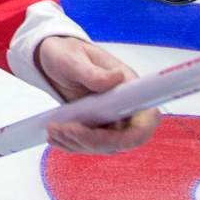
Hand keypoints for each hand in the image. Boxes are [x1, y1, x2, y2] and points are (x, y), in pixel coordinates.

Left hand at [35, 36, 159, 153]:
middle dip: (94, 141)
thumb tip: (115, 78)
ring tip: (53, 130)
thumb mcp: (73, 58)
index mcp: (129, 87)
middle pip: (124, 139)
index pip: (147, 119)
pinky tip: (54, 137)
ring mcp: (110, 118)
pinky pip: (90, 144)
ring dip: (78, 144)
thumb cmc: (67, 53)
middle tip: (65, 130)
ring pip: (105, 146)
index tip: (101, 134)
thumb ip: (92, 71)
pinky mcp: (95, 126)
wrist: (52, 58)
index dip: (133, 135)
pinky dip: (71, 145)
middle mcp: (125, 106)